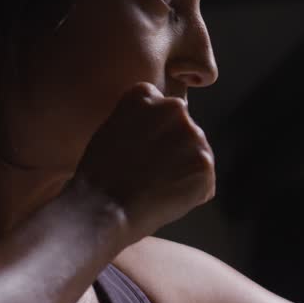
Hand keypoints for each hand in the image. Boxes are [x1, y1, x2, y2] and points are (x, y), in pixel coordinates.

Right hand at [71, 82, 215, 237]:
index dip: (154, 137)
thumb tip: (163, 132)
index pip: (163, 111)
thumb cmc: (99, 176)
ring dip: (184, 173)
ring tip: (155, 189)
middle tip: (148, 175)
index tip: (139, 154)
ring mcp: (192, 134)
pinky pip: (205, 181)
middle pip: (184, 132)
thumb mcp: (111, 130)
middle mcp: (173, 106)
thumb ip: (139, 121)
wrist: (101, 208)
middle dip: (174, 153)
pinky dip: (192, 194)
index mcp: (146, 94)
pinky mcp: (204, 162)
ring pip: (197, 156)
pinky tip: (166, 199)